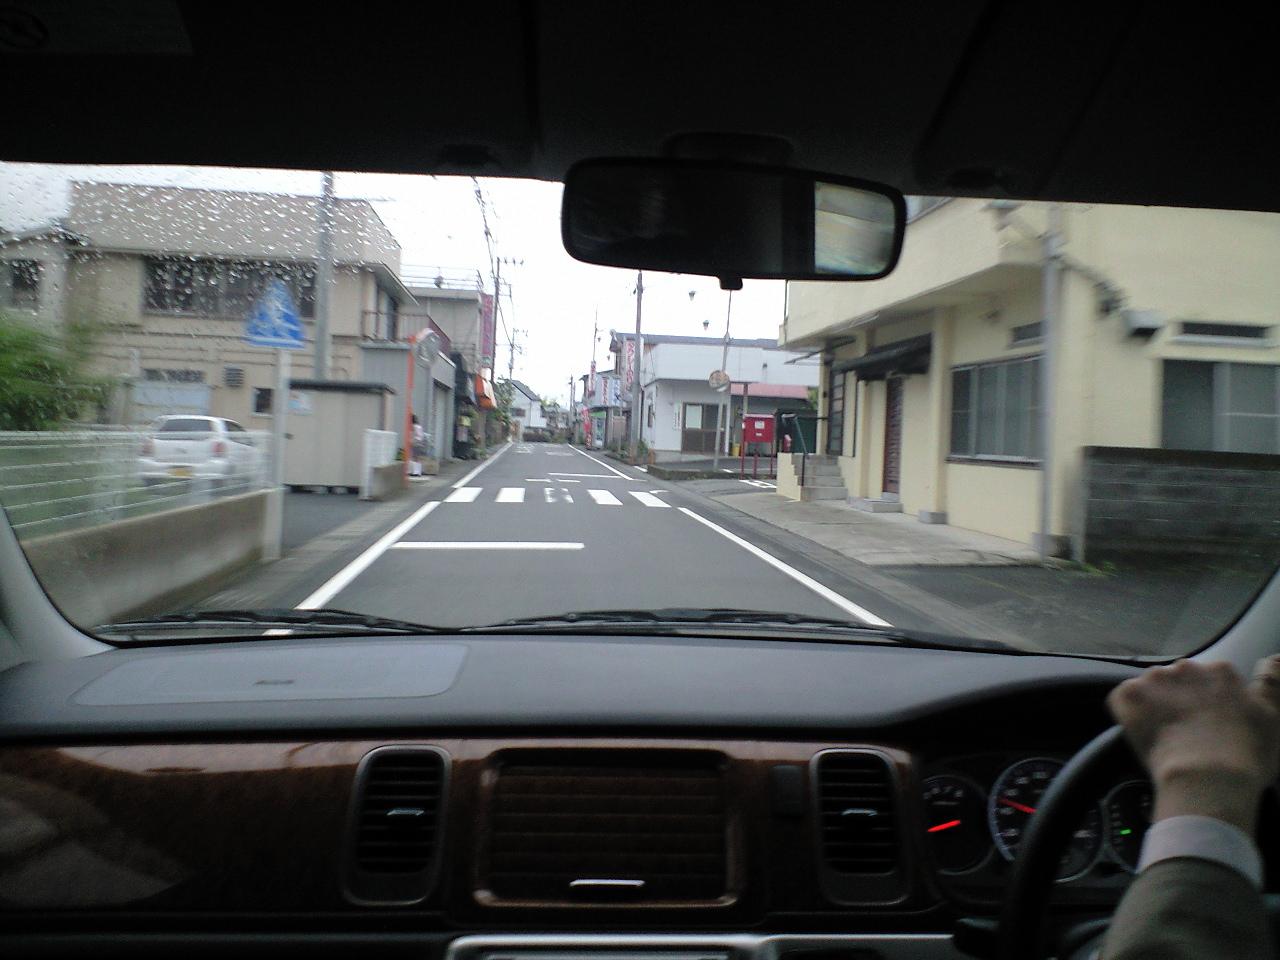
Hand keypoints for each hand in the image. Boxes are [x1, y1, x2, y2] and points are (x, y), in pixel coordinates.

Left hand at [1107, 657, 1279, 834]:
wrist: (1208, 776)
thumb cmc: (1247, 754)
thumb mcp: (1273, 717)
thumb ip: (1272, 683)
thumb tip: (1274, 658)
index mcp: (1220, 671)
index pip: (1210, 679)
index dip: (1208, 704)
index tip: (1210, 724)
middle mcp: (1186, 667)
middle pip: (1178, 681)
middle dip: (1180, 701)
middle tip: (1188, 732)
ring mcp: (1154, 680)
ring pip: (1150, 689)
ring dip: (1154, 705)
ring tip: (1166, 735)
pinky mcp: (1128, 696)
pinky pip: (1122, 699)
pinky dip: (1129, 713)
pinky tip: (1144, 732)